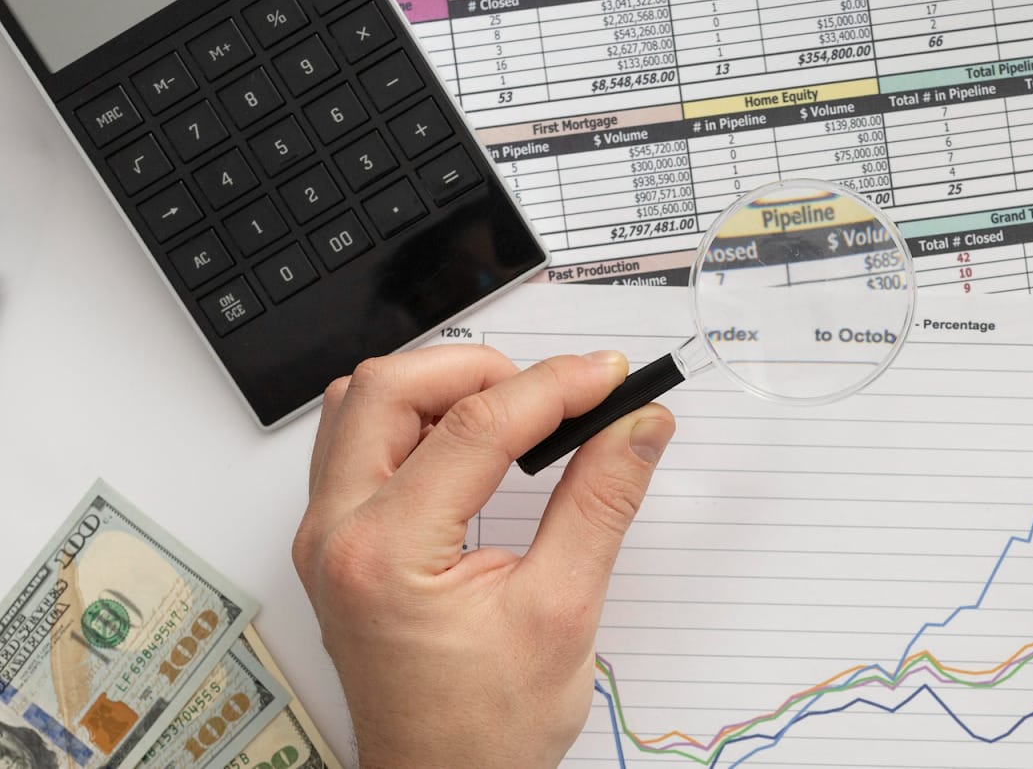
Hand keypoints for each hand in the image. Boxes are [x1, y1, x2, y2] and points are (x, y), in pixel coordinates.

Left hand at [291, 346, 675, 768]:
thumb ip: (600, 503)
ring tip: (515, 416)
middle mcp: (337, 535)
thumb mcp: (562, 613)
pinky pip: (359, 444)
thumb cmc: (485, 730)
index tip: (611, 378)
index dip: (555, 387)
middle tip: (555, 393)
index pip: (474, 427)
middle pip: (390, 389)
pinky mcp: (339, 543)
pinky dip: (419, 424)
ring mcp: (328, 538)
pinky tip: (473, 449)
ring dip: (441, 391)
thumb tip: (636, 426)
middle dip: (481, 371)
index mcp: (385, 554)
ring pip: (364, 406)